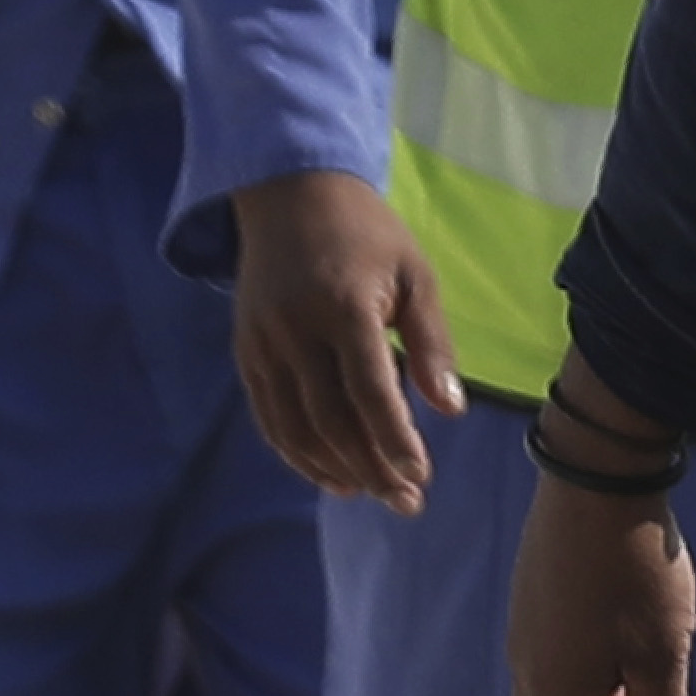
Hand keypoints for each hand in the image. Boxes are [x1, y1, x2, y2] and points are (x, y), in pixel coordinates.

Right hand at [231, 170, 458, 511]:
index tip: (419, 476)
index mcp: (343, 306)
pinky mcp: (245, 351)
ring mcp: (263, 343)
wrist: (291, 193)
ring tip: (372, 494)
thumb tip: (450, 411)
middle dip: (371, 467)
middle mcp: (295, 329)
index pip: (368, 388)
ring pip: (295, 426)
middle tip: (406, 501)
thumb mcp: (414, 273)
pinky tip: (330, 475)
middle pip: (331, 418)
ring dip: (334, 469)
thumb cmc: (367, 235)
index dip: (393, 438)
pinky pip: (268, 416)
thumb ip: (431, 343)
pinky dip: (296, 453)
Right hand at [507, 380, 694, 695]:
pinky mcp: (531, 592)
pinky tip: (620, 651)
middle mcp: (525, 665)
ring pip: (548, 693)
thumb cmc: (633, 574)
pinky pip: (547, 657)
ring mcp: (523, 625)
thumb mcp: (663, 652)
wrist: (595, 481)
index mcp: (552, 693)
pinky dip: (581, 675)